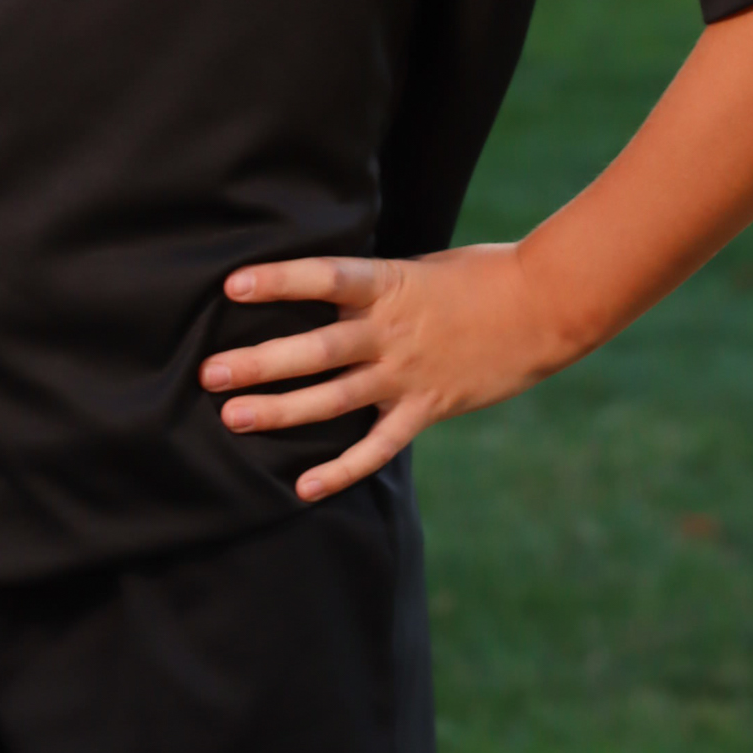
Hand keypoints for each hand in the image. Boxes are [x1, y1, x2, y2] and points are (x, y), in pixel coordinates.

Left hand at [201, 245, 565, 501]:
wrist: (543, 308)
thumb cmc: (477, 276)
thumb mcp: (417, 266)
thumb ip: (371, 285)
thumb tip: (321, 287)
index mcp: (387, 284)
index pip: (324, 277)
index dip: (278, 281)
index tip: (232, 286)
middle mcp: (391, 332)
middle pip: (315, 349)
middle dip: (259, 362)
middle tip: (210, 374)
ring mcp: (407, 374)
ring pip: (334, 398)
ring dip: (281, 411)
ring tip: (233, 418)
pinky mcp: (426, 408)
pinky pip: (377, 446)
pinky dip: (341, 469)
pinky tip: (303, 487)